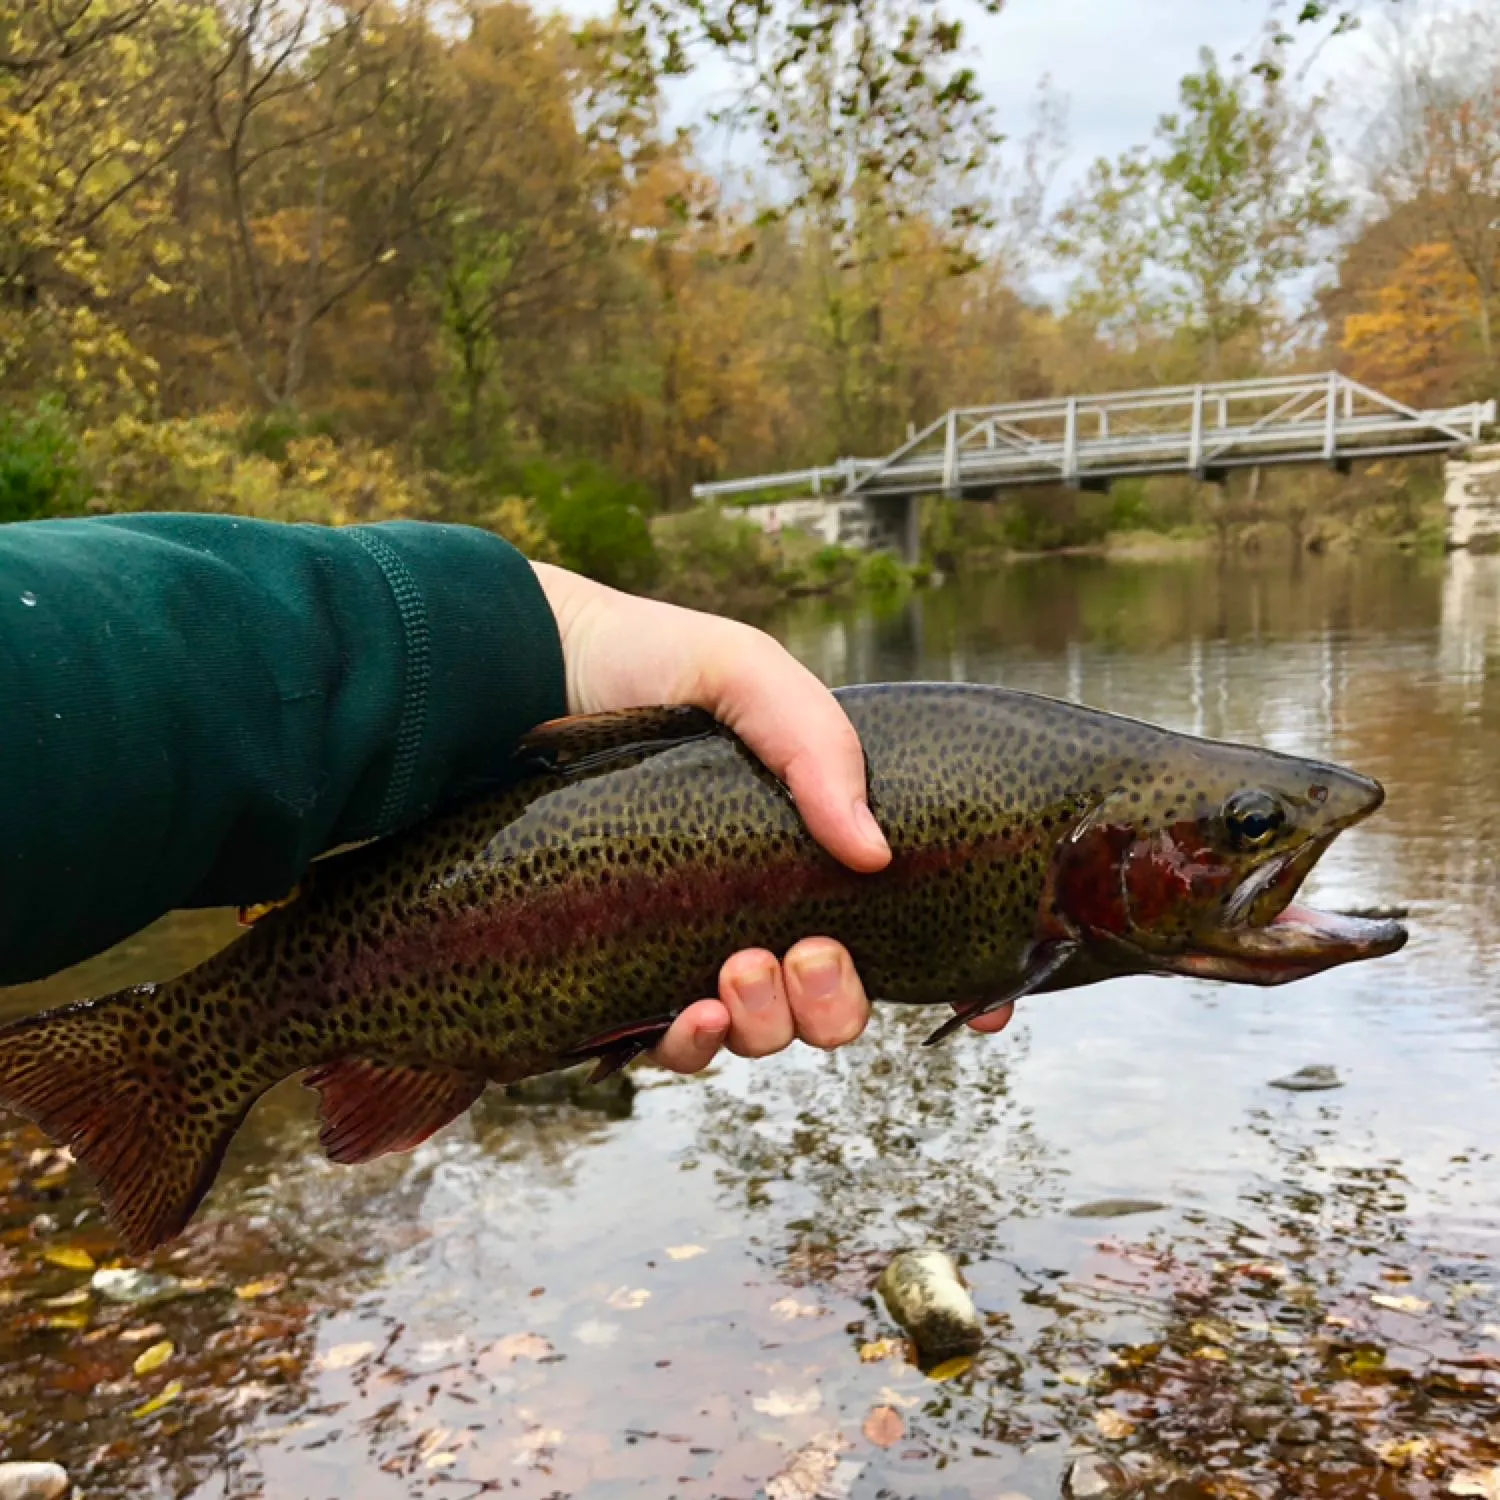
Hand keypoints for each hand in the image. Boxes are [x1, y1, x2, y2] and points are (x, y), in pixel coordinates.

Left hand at [531, 562, 1016, 1070]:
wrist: (516, 672)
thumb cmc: (640, 663)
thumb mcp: (745, 675)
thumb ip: (817, 746)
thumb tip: (872, 853)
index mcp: (806, 838)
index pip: (899, 924)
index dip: (951, 975)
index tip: (982, 1002)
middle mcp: (756, 900)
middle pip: (833, 1000)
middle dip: (838, 1003)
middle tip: (810, 951)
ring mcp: (687, 941)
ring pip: (762, 1031)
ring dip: (772, 1023)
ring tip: (740, 969)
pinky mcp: (615, 968)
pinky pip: (670, 1042)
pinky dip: (697, 1045)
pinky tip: (693, 1012)